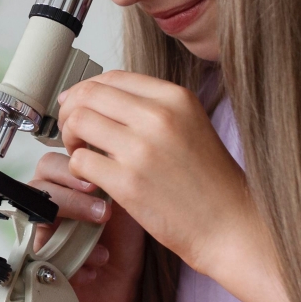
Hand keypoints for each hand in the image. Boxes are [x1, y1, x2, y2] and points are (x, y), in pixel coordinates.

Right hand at [30, 151, 146, 301]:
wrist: (129, 281)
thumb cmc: (125, 238)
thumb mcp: (124, 198)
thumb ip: (110, 171)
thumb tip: (109, 148)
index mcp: (65, 185)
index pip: (51, 163)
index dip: (68, 168)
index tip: (96, 179)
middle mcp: (50, 206)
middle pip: (38, 187)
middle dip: (71, 196)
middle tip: (102, 210)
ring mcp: (44, 234)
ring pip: (37, 219)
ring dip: (72, 225)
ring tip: (100, 237)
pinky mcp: (43, 264)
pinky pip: (45, 257)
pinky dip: (75, 261)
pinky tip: (98, 262)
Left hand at [56, 71, 261, 288]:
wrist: (230, 225)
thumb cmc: (210, 182)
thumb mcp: (189, 125)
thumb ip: (151, 108)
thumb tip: (99, 97)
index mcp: (175, 98)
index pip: (113, 77)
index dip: (87, 90)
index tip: (78, 104)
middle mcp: (158, 117)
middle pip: (89, 95)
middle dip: (71, 110)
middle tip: (73, 131)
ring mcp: (141, 149)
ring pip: (78, 122)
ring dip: (70, 137)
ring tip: (82, 153)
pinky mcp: (127, 183)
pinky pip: (80, 161)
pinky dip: (77, 168)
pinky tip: (92, 178)